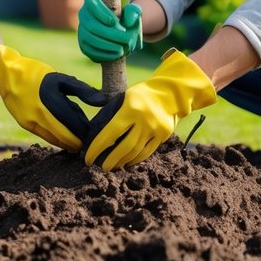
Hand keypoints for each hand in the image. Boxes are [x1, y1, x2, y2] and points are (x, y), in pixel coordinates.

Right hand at [0, 42, 105, 150]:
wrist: (6, 75)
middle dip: (79, 142)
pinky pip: (45, 136)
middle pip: (66, 137)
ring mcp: (31, 122)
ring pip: (55, 140)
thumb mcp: (61, 78)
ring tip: (79, 141)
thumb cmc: (38, 74)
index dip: (87, 133)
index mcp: (52, 101)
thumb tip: (103, 101)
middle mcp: (41, 114)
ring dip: (68, 142)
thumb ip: (83, 90)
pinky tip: (64, 136)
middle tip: (90, 142)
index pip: (75, 125)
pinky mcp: (25, 125)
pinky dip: (56, 138)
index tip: (97, 134)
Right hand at [77, 0, 142, 62]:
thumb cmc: (127, 19)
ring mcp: (82, 30)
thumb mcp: (134, 12)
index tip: (115, 22)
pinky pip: (90, 50)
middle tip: (126, 39)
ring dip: (108, 45)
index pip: (91, 2)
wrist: (123, 34)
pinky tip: (117, 54)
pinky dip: (104, 54)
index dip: (101, 13)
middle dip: (110, 34)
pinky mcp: (84, 45)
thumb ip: (134, 12)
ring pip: (90, 38)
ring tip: (123, 48)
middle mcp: (84, 14)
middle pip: (91, 25)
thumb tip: (129, 21)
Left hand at [84, 48, 216, 170]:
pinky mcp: (163, 136)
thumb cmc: (143, 94)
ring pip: (135, 152)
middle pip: (124, 147)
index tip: (88, 157)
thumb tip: (97, 131)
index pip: (110, 132)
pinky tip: (127, 162)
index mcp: (131, 109)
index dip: (97, 147)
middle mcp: (144, 120)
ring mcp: (155, 129)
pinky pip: (147, 152)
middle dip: (110, 161)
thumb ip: (114, 112)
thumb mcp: (126, 97)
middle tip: (101, 168)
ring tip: (113, 166)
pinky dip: (135, 159)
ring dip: (122, 162)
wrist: (172, 92)